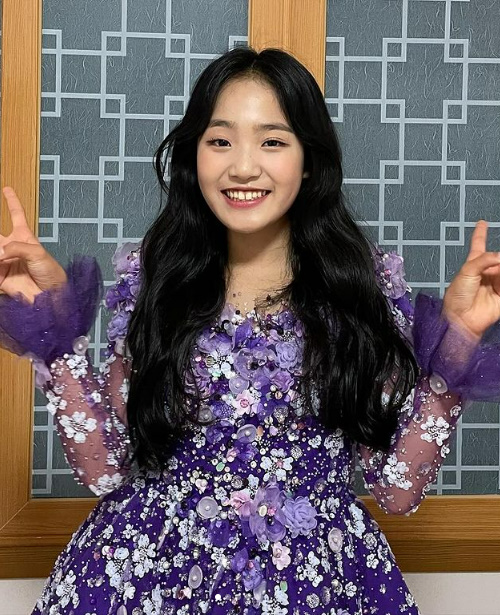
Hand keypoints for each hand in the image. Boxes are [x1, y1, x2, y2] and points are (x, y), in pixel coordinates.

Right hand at [0, 186, 66, 302]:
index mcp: (25, 238)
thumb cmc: (51, 273)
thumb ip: (17, 247)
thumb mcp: (38, 253)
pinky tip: (1, 260)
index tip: (7, 189)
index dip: (12, 202)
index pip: (17, 215)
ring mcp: (4, 262)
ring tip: (2, 256)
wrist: (50, 296)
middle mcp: (12, 248)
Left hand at [442, 220, 499, 339]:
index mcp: (473, 265)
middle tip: (497, 264)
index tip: (482, 223)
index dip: (480, 234)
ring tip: (496, 274)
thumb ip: (483, 260)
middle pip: (499, 259)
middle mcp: (486, 272)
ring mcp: (496, 283)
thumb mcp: (466, 273)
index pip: (478, 245)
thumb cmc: (458, 296)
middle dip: (499, 259)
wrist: (462, 318)